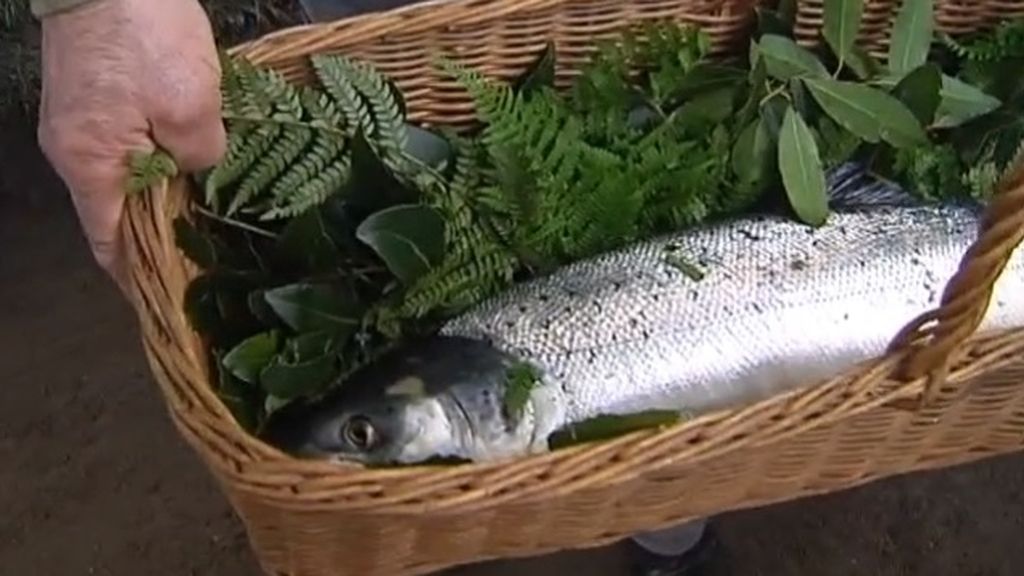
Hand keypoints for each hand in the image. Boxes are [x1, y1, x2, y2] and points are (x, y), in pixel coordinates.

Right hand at [37, 0, 225, 291]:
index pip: (107, 241)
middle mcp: (73, 148)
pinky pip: (126, 141)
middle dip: (160, 232)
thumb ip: (199, 155)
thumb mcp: (191, 106)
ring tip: (208, 208)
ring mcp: (79, 118)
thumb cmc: (145, 35)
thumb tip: (198, 170)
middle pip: (117, 210)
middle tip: (206, 252)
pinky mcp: (94, 93)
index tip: (168, 297)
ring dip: (163, 191)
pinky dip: (157, 157)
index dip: (137, 274)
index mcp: (88, 163)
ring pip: (126, 173)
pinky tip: (193, 158)